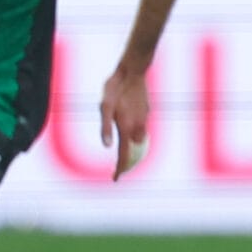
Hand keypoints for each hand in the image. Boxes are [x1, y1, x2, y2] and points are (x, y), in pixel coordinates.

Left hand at [99, 65, 150, 180]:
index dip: (120, 169)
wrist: (133, 72)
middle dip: (127, 164)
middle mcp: (137, 127)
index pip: (124, 155)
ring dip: (133, 151)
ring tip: (125, 158)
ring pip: (139, 142)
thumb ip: (106, 127)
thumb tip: (107, 146)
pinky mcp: (147, 113)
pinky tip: (131, 135)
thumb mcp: (104, 107)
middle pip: (134, 152)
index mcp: (126, 127)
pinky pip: (142, 130)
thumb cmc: (115, 88)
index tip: (116, 179)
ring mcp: (144, 120)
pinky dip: (136, 138)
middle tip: (119, 171)